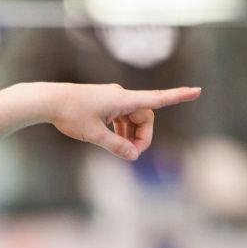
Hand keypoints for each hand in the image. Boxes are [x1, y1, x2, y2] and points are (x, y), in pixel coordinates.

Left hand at [45, 82, 200, 159]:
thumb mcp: (94, 135)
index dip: (178, 96)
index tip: (197, 91)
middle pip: (144, 116)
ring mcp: (112, 99)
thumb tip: (133, 156)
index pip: (157, 99)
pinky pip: (121, 117)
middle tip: (132, 155)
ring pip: (132, 118)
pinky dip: (121, 129)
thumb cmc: (71, 115)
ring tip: (121, 151)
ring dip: (131, 135)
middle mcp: (121, 96)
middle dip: (142, 136)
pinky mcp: (104, 103)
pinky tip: (113, 140)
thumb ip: (116, 146)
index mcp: (123, 100)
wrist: (49, 101)